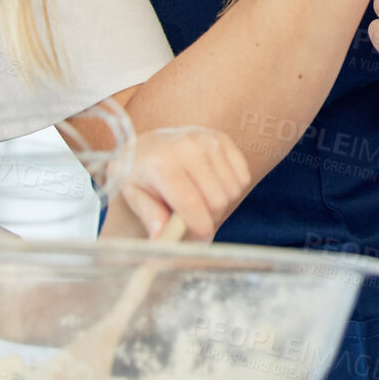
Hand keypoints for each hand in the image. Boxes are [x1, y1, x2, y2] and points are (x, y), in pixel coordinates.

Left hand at [114, 126, 251, 240]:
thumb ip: (151, 217)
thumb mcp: (135, 196)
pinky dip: (233, 188)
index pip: (191, 204)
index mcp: (163, 164)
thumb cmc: (142, 173)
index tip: (201, 239)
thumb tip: (161, 240)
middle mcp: (188, 147)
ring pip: (233, 190)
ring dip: (222, 204)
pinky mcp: (223, 139)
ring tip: (203, 202)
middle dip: (210, 218)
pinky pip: (243, 176)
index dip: (199, 228)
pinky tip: (214, 186)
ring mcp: (209, 140)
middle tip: (197, 219)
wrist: (150, 143)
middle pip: (217, 200)